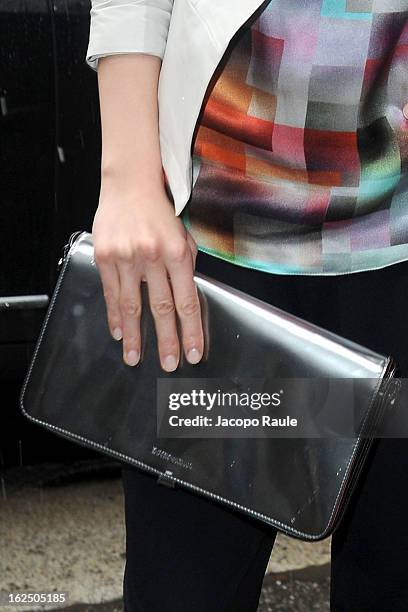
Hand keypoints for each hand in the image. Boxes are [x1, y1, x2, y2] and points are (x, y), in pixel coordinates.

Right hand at [92, 179, 203, 371]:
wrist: (129, 185)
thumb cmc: (160, 211)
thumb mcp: (184, 235)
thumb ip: (187, 266)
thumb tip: (186, 298)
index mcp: (178, 253)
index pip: (187, 300)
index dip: (191, 330)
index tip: (194, 353)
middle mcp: (153, 257)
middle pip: (161, 308)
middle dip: (167, 340)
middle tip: (169, 364)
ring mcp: (126, 257)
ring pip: (132, 305)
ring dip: (135, 336)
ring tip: (135, 359)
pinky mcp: (105, 256)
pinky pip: (111, 292)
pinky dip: (114, 316)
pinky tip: (118, 333)